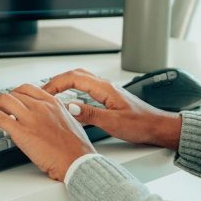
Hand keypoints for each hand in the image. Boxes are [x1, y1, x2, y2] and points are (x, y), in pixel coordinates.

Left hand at [0, 84, 95, 181]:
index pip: (28, 89)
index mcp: (53, 103)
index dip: (15, 93)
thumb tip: (47, 120)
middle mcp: (41, 106)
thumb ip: (56, 116)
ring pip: (3, 101)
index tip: (10, 99)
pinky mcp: (22, 131)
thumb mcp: (70, 123)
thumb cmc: (76, 148)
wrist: (78, 161)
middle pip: (14, 94)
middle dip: (2, 99)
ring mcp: (30, 117)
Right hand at [42, 69, 182, 149]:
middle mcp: (106, 86)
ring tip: (52, 95)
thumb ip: (91, 114)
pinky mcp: (109, 98)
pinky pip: (87, 88)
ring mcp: (108, 91)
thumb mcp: (114, 122)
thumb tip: (70, 107)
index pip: (74, 78)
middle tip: (43, 91)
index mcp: (105, 88)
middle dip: (57, 80)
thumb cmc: (141, 124)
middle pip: (76, 74)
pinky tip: (71, 101)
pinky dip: (74, 90)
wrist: (157, 126)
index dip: (56, 83)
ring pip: (81, 80)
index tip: (43, 92)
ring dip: (65, 84)